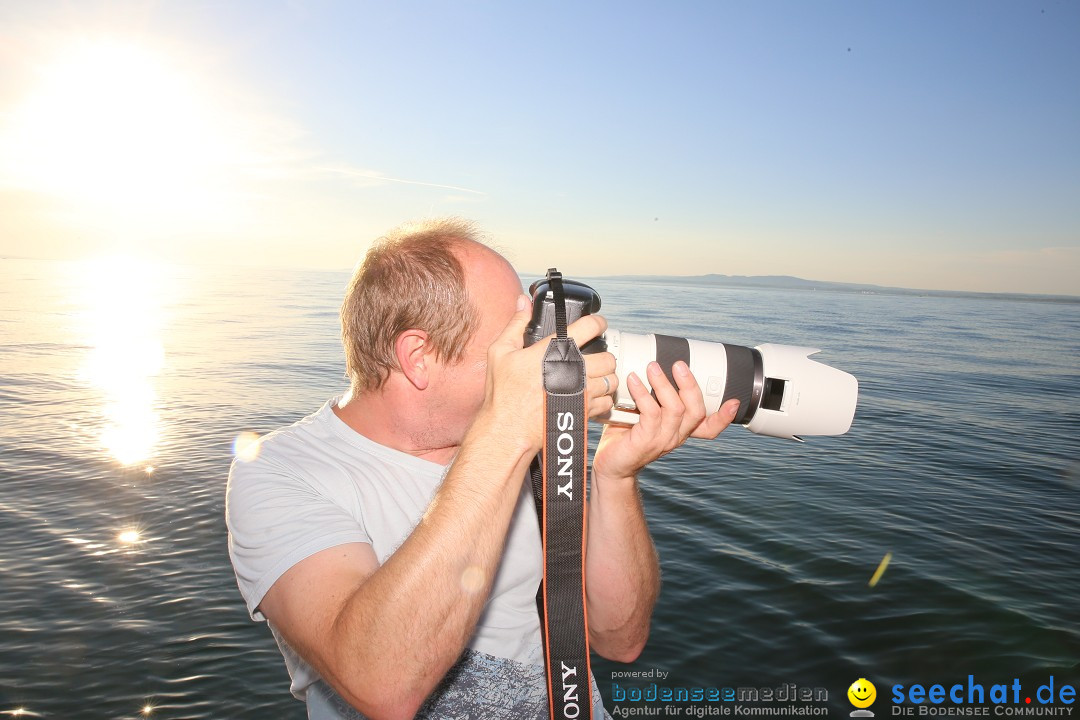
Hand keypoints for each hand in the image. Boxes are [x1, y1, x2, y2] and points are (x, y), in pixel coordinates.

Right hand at [479, 295, 610, 452]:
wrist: (508, 429)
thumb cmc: (503, 393)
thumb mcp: (500, 353)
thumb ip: (515, 325)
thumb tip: (523, 301)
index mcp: (554, 352)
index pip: (589, 327)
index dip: (598, 322)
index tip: (599, 324)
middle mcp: (572, 371)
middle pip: (608, 356)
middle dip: (604, 354)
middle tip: (596, 356)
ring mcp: (581, 393)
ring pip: (611, 380)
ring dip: (605, 377)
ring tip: (595, 377)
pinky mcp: (584, 412)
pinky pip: (607, 402)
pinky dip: (603, 398)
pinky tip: (591, 396)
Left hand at [591, 360, 739, 481]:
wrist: (611, 466)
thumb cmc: (626, 436)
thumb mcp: (645, 416)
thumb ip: (654, 399)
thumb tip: (652, 365)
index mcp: (681, 431)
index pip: (710, 428)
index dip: (724, 417)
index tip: (734, 402)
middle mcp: (676, 436)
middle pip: (695, 411)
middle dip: (690, 385)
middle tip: (679, 364)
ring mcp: (662, 440)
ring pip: (675, 409)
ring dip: (664, 384)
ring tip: (652, 367)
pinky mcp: (645, 441)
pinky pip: (650, 413)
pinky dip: (643, 394)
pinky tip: (634, 380)